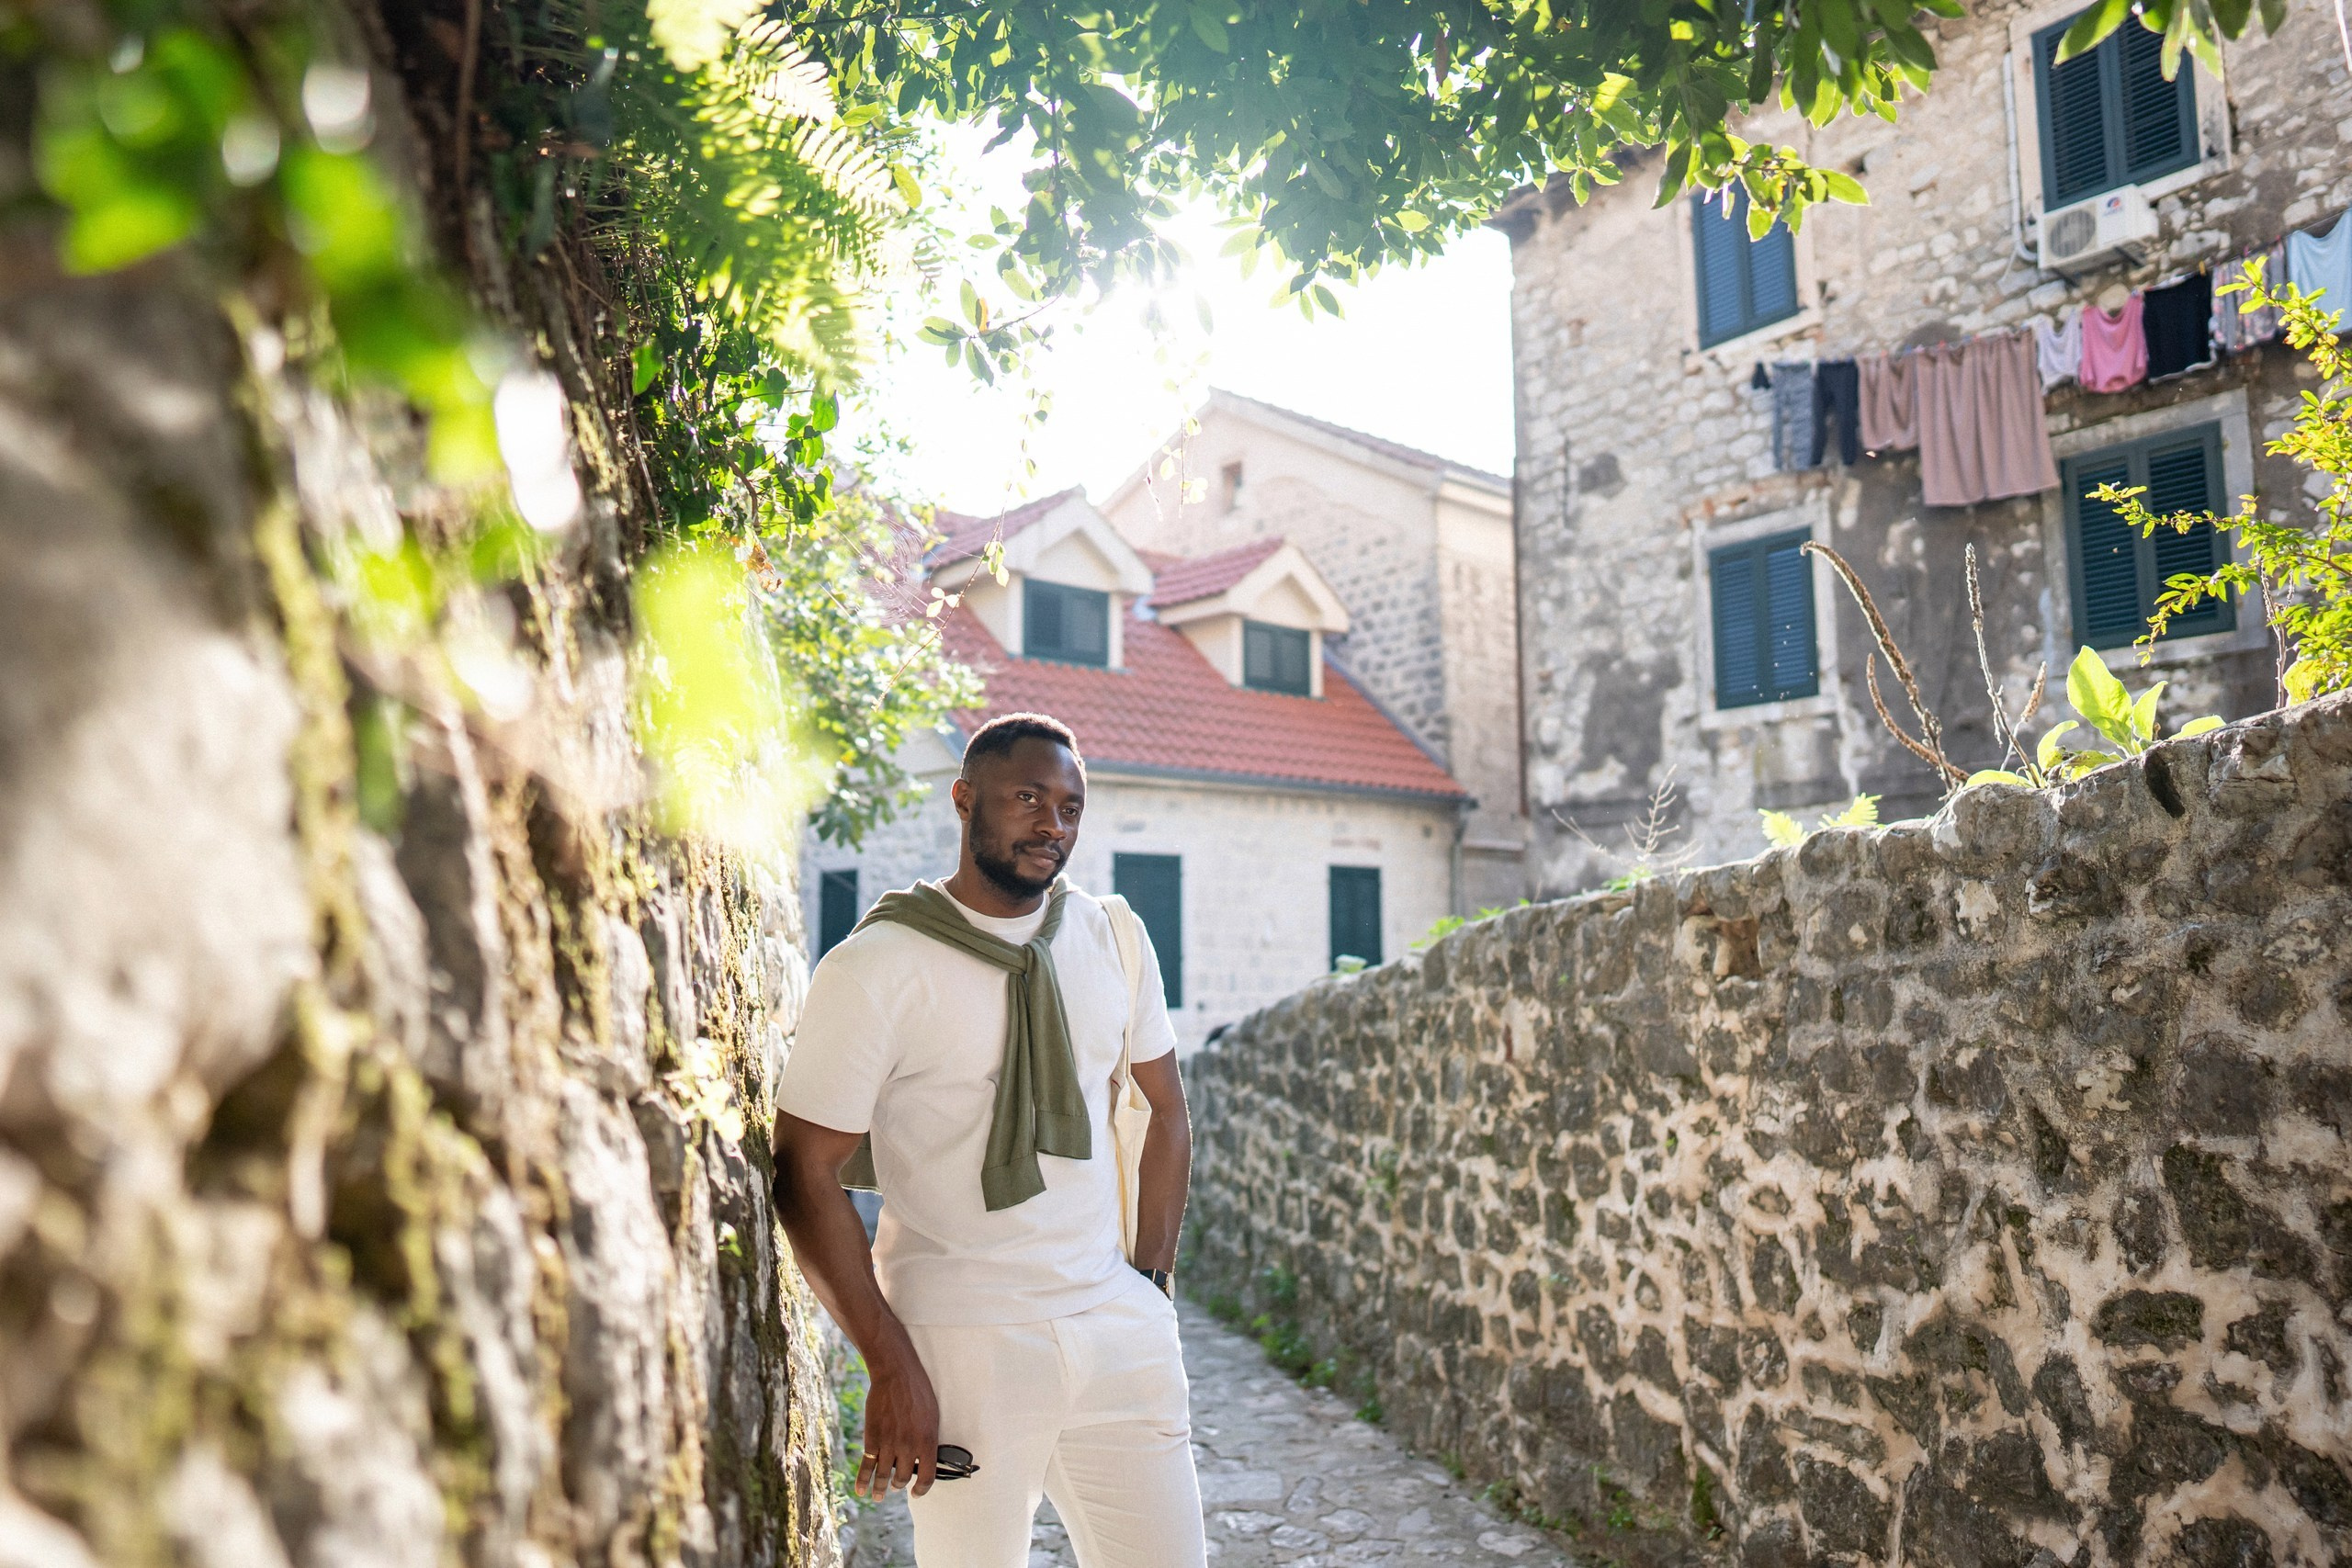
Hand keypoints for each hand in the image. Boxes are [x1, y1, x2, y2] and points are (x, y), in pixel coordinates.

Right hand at [857, 1342, 940, 1497]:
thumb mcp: (933, 1417)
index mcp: (927, 1442)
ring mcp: (889, 1444)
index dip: (922, 1490)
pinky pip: (867, 1465)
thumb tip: (927, 1460)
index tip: (916, 1493)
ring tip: (879, 1496)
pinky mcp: (872, 1438)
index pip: (928, 1477)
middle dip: (900, 1485)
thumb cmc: (919, 1393)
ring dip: (881, 1488)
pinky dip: (863, 1480)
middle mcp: (908, 1447)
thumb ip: (929, 1440)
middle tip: (897, 1487)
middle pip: (903, 1478)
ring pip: (884, 1475)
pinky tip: (861, 1491)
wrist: (896, 1376)